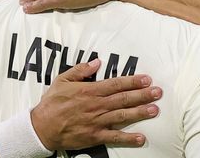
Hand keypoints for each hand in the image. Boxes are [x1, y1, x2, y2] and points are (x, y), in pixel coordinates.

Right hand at [31, 58, 161, 150]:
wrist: (41, 127)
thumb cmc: (51, 103)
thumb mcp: (62, 80)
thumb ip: (80, 70)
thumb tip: (97, 61)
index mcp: (90, 91)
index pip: (116, 84)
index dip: (133, 81)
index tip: (147, 79)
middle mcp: (96, 105)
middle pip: (124, 99)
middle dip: (142, 95)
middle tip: (158, 92)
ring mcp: (97, 121)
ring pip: (122, 116)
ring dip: (140, 113)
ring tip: (155, 110)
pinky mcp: (94, 136)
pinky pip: (114, 137)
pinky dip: (128, 138)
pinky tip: (141, 138)